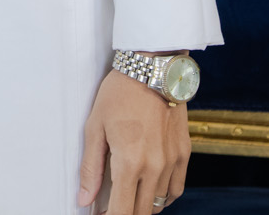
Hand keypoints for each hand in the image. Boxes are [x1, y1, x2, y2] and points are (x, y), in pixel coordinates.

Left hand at [77, 65, 189, 211]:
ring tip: (126, 198)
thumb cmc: (118, 94)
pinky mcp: (184, 154)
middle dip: (123, 214)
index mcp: (129, 163)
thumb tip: (84, 200)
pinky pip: (176, 190)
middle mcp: (154, 168)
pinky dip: (163, 197)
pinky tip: (149, 191)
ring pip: (158, 204)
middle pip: (141, 213)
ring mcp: (172, 162)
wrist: (153, 69)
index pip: (121, 213)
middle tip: (109, 208)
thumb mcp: (94, 127)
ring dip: (142, 207)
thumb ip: (90, 168)